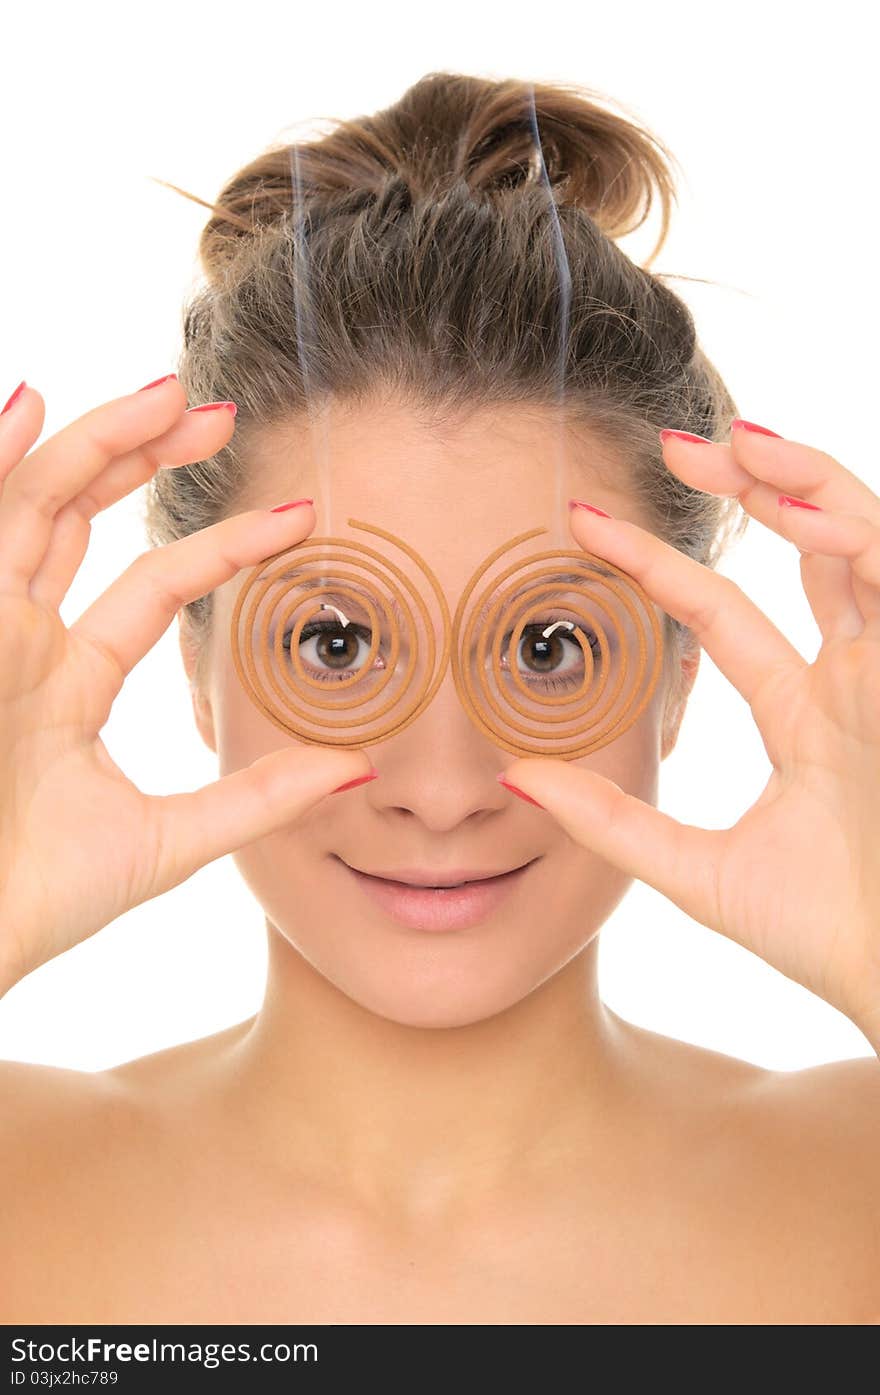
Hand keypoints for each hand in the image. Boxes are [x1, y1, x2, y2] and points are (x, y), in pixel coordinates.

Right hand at [0, 380, 372, 994]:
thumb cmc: (38, 901)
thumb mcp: (172, 838)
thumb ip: (260, 797)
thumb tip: (361, 768)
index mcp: (66, 684)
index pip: (150, 586)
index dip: (223, 546)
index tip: (302, 514)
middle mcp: (19, 642)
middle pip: (81, 519)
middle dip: (146, 459)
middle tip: (223, 412)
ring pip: (35, 505)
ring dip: (95, 442)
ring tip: (168, 393)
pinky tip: (30, 401)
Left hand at [498, 421, 879, 1041]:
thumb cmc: (825, 936)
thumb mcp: (695, 869)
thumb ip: (609, 822)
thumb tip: (514, 777)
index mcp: (805, 716)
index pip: (723, 614)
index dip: (656, 565)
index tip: (582, 523)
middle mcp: (854, 680)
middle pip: (806, 552)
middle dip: (750, 490)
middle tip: (672, 446)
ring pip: (859, 542)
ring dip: (805, 482)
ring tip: (731, 443)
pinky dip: (856, 530)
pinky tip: (802, 499)